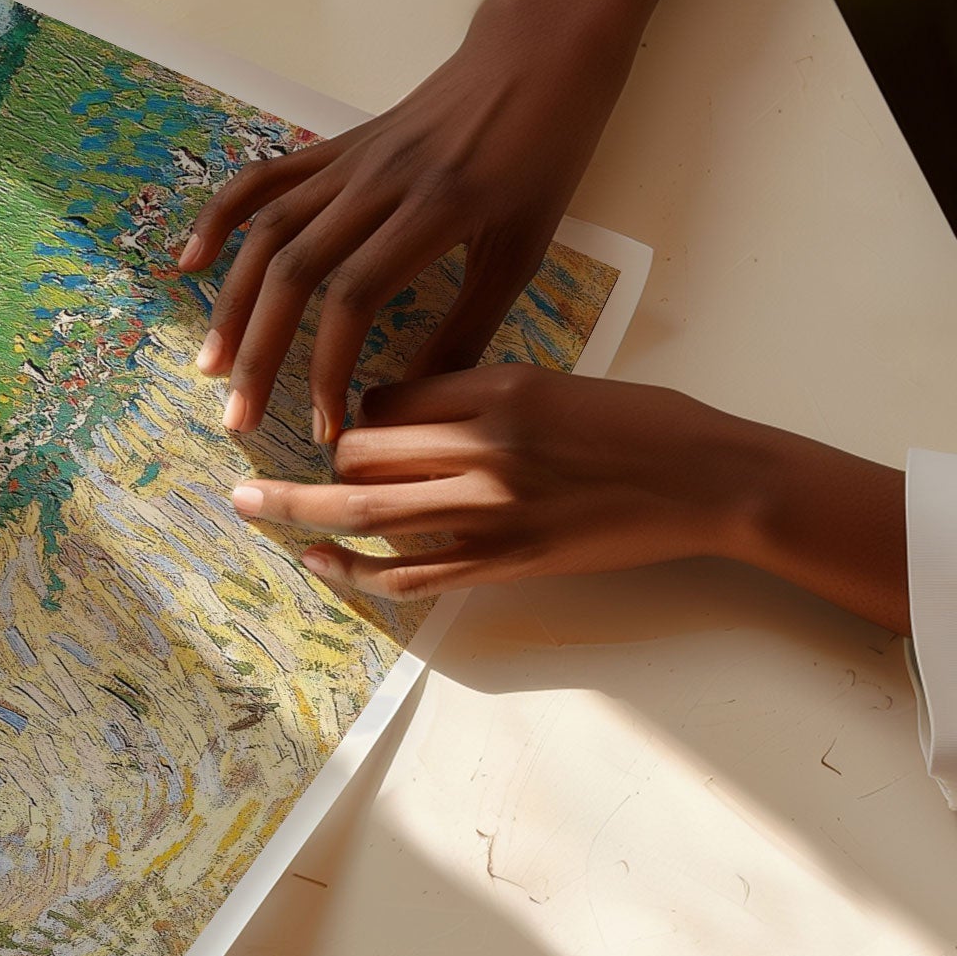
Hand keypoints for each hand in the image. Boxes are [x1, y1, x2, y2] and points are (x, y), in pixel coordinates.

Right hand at [176, 11, 626, 440]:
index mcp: (434, 209)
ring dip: (232, 303)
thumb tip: (418, 399)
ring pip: (268, 232)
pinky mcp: (335, 145)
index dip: (329, 368)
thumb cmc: (544, 154)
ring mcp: (349, 159)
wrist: (536, 53)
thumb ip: (469, 325)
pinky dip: (220, 218)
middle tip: (239, 416)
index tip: (326, 428)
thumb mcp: (524, 248)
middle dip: (260, 352)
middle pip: (295, 271)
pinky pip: (264, 179)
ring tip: (211, 364)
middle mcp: (378, 181)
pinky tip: (191, 262)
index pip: (355, 298)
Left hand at [230, 366, 909, 633]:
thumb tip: (396, 413)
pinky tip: (316, 561)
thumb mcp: (551, 381)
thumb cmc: (640, 423)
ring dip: (296, 508)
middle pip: (361, 450)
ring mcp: (489, 512)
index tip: (357, 421)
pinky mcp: (503, 563)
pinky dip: (352, 570)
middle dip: (325, 460)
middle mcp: (482, 448)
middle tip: (281, 462)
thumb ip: (474, 395)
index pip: (386, 395)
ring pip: (364, 510)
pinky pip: (407, 574)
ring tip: (246, 505)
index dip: (360, 410)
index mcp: (495, 388)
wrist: (710, 481)